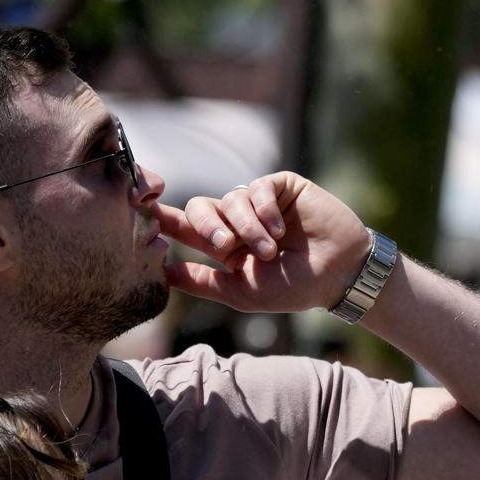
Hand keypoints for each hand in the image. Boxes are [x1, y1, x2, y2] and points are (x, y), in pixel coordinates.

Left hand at [159, 172, 371, 314]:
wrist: (339, 274)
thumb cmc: (293, 289)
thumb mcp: (241, 292)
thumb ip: (202, 281)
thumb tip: (162, 273)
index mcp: (225, 246)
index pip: (186, 228)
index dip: (163, 218)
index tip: (140, 209)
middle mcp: (237, 221)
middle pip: (200, 208)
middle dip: (207, 226)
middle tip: (225, 245)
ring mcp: (259, 202)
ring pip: (229, 201)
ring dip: (247, 228)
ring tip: (271, 249)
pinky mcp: (280, 187)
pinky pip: (256, 188)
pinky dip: (264, 211)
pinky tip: (281, 230)